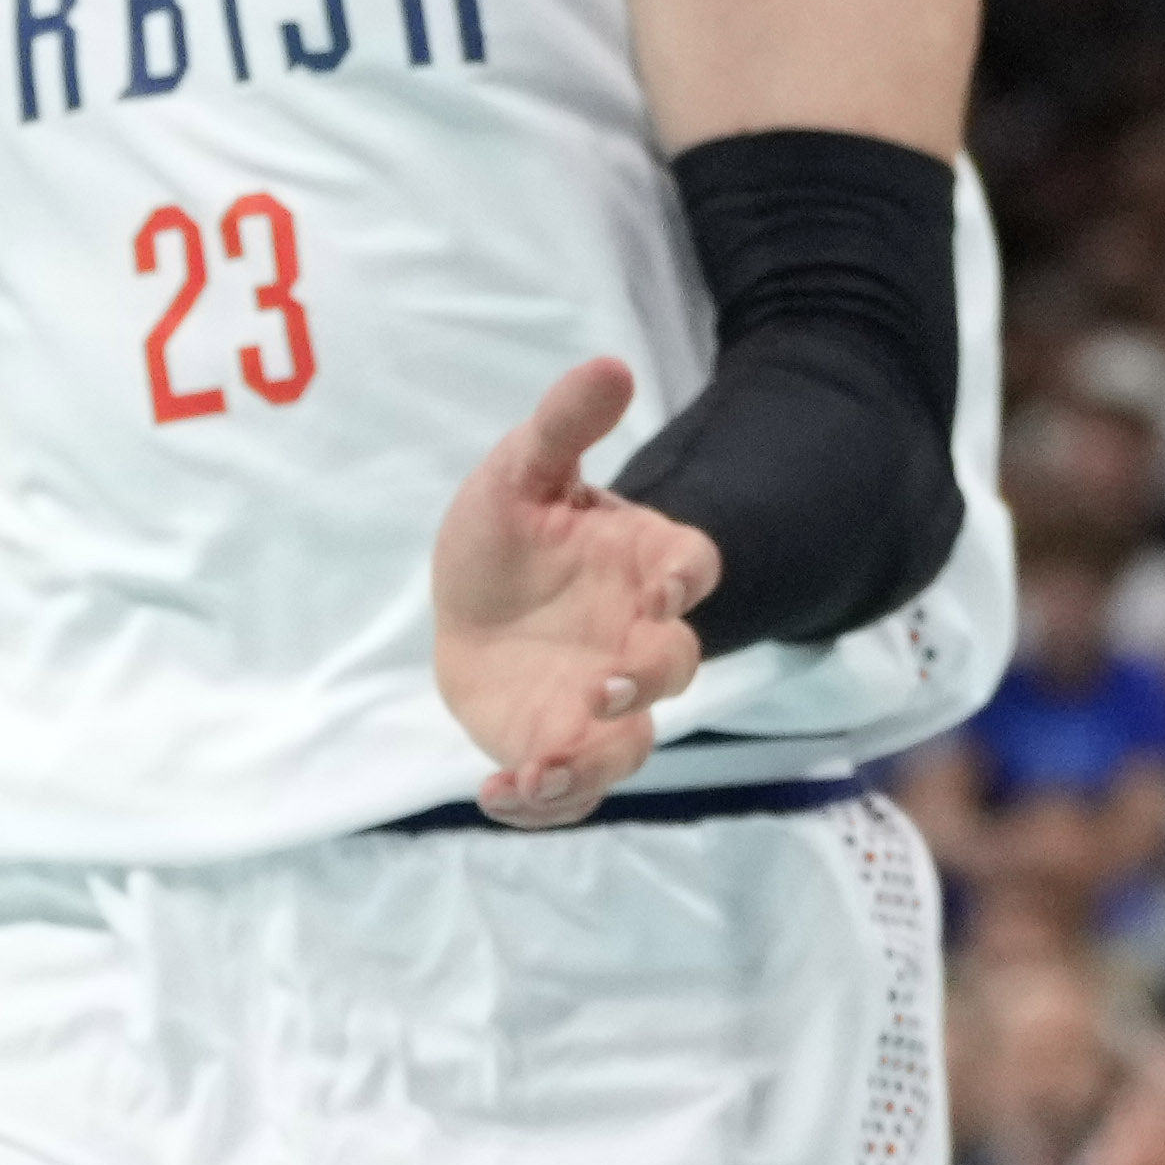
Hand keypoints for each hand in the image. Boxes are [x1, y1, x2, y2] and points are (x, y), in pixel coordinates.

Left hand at [432, 358, 716, 825]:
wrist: (471, 603)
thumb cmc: (511, 531)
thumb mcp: (522, 470)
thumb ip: (564, 425)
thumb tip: (609, 364)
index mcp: (643, 563)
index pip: (693, 566)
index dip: (685, 580)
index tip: (659, 590)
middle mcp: (637, 636)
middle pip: (675, 664)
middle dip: (648, 678)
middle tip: (604, 684)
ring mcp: (604, 700)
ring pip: (631, 742)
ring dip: (598, 759)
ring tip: (545, 768)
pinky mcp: (563, 745)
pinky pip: (572, 788)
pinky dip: (545, 801)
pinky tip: (499, 791)